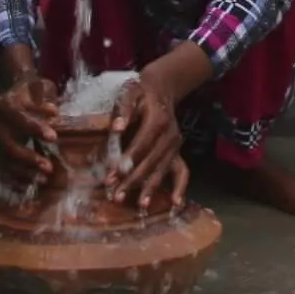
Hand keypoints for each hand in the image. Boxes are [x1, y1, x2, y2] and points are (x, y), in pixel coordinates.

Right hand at [0, 66, 60, 189]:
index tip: (53, 137)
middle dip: (28, 158)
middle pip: (9, 145)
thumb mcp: (40, 87)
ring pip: (7, 161)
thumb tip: (53, 113)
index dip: (35, 128)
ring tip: (44, 179)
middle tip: (49, 167)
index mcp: (5, 105)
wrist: (17, 94)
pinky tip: (29, 187)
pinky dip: (16, 179)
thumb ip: (45, 99)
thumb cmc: (33, 91)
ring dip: (24, 172)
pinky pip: (5, 169)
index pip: (19, 118)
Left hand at [109, 63, 191, 209]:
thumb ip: (123, 109)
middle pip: (151, 161)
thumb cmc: (141, 91)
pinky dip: (180, 187)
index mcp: (158, 120)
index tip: (112, 176)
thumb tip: (116, 128)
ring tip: (140, 205)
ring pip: (163, 170)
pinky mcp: (176, 152)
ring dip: (151, 188)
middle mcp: (170, 135)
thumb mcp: (130, 92)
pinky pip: (182, 172)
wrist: (162, 88)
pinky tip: (175, 204)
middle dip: (134, 180)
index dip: (127, 160)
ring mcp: (175, 145)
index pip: (142, 144)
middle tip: (117, 195)